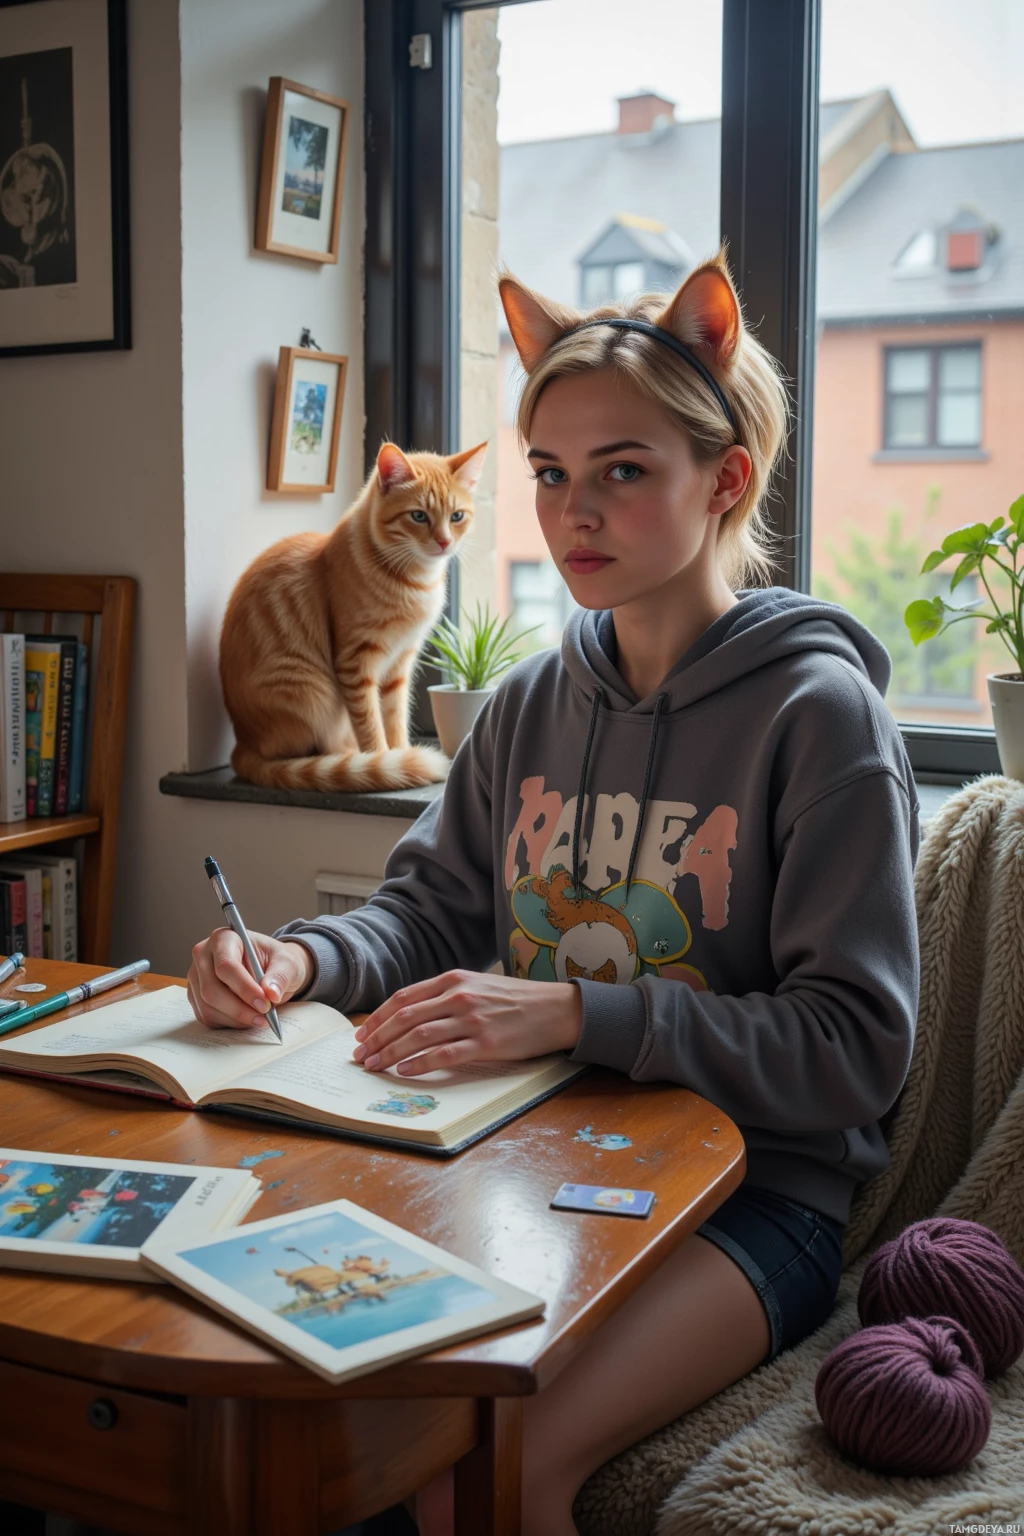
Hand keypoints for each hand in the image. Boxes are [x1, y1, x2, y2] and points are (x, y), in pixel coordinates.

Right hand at [187, 928, 313, 1028]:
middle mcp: (203, 956)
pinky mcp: (196, 996)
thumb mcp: (287, 962)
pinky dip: (229, 1023)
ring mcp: (197, 978)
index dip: (245, 988)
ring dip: (236, 1019)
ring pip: (208, 1007)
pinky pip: (207, 1017)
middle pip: (212, 989)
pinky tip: (247, 1019)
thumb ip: (280, 976)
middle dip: (239, 1009)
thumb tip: (271, 993)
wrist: (270, 969)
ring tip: (259, 1019)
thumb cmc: (276, 961)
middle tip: (264, 1017)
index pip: (226, 966)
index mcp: (223, 938)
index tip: (265, 1003)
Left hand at [352, 969, 583, 1074]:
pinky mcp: (486, 1042)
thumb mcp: (477, 986)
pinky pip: (444, 1054)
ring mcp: (472, 1019)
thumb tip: (410, 1016)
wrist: (556, 1009)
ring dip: (391, 1054)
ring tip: (375, 1067)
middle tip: (360, 1056)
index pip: (403, 998)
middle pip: (405, 1018)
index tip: (362, 1035)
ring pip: (418, 1037)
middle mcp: (458, 996)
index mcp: (453, 980)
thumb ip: (445, 997)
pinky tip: (405, 1072)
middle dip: (377, 1039)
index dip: (378, 1018)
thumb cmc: (515, 1001)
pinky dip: (420, 1064)